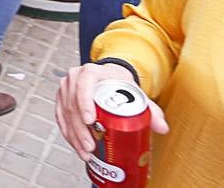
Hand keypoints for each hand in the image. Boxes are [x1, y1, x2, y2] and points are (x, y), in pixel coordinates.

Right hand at [54, 63, 168, 160]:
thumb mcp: (134, 91)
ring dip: (74, 135)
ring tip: (85, 151)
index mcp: (91, 72)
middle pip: (73, 104)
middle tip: (90, 146)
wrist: (108, 77)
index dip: (85, 103)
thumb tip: (161, 126)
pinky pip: (61, 118)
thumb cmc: (118, 82)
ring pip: (65, 113)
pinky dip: (68, 133)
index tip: (91, 121)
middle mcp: (75, 78)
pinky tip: (76, 145)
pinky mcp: (61, 99)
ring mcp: (66, 88)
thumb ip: (149, 109)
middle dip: (80, 129)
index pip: (84, 85)